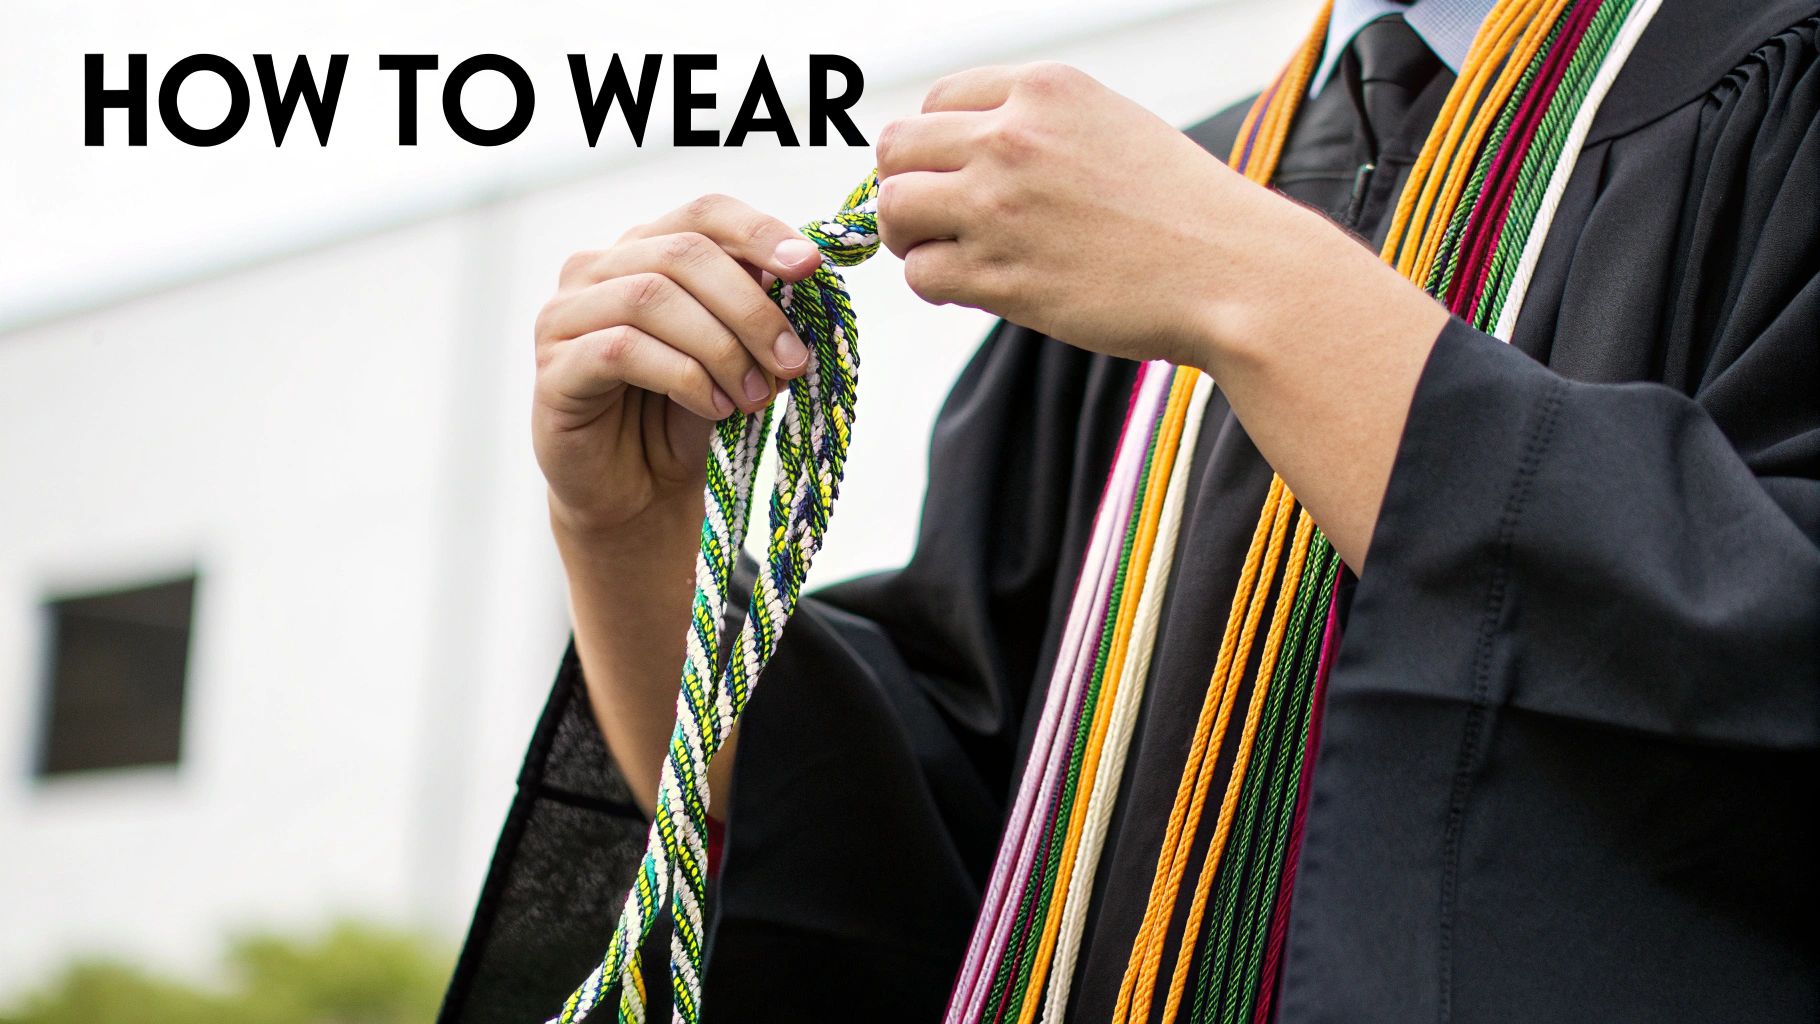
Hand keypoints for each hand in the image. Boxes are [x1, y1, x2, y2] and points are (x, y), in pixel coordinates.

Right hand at [533, 194, 823, 539]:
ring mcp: (565, 317)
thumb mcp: (734, 356)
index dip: (759, 232)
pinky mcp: (554, 368)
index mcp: (643, 251)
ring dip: (721, 348)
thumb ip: (754, 310)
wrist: (638, 496)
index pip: (702, 214)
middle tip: (793, 360)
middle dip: (750, 308)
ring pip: (651, 297)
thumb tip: (800, 272)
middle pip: (683, 253)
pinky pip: (622, 350)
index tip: (810, 267)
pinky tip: (714, 407)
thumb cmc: (684, 418)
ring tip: (754, 395)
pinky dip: (683, 376)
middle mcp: (596, 271)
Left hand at [875, 61, 1312, 367]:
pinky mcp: (1002, 275)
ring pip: (894, 209)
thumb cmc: (1182, 209)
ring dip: (907, 237)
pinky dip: (933, 285)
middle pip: (897, 149)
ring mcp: (1001, 207)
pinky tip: (969, 291)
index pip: (936, 101)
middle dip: (904, 185)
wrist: (1233, 271)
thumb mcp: (1111, 126)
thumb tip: (965, 158)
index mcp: (1043, 90)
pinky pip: (921, 273)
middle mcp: (1012, 138)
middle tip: (930, 220)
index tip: (951, 176)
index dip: (933, 144)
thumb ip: (1038, 128)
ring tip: (944, 255)